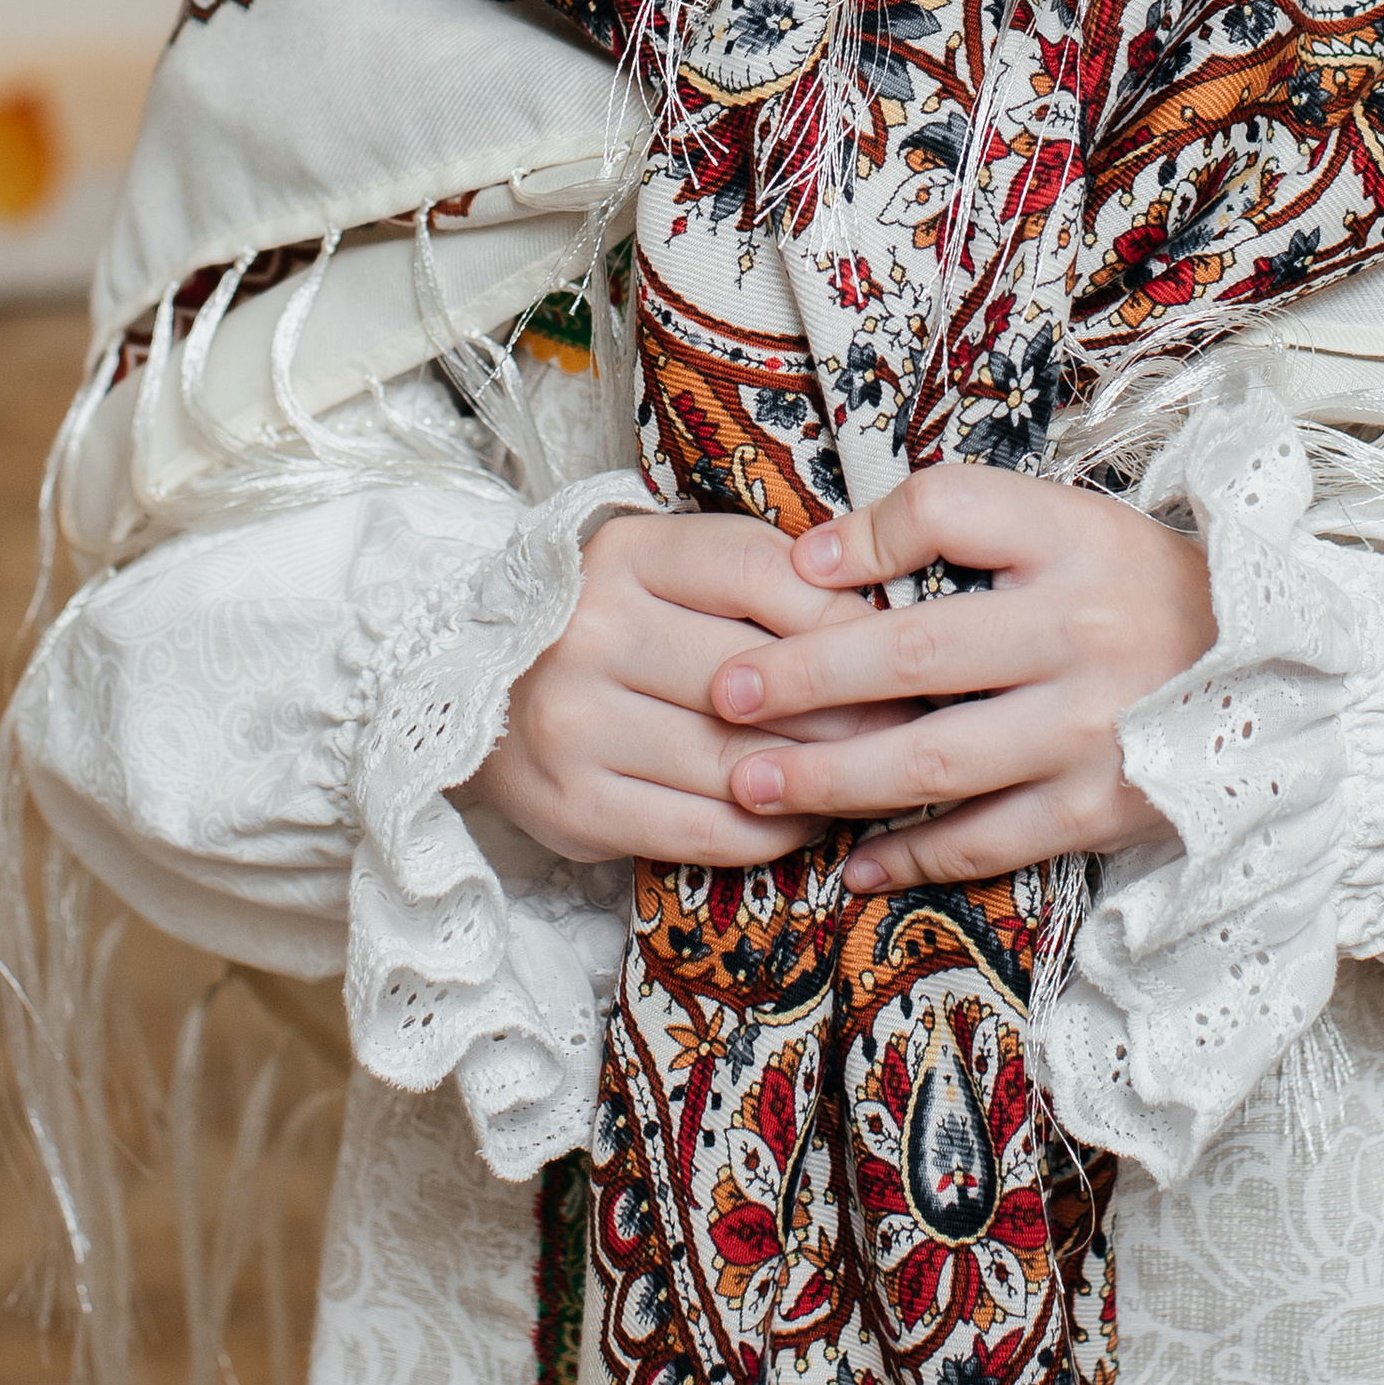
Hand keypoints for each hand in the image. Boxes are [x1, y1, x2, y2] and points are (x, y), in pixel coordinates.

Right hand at [453, 510, 905, 869]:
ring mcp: (576, 725)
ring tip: (875, 773)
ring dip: (825, 778)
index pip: (760, 573)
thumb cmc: (610, 615)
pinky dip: (773, 830)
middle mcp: (589, 633)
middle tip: (917, 722)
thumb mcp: (669, 564)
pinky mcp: (575, 806)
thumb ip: (759, 574)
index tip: (898, 642)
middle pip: (759, 680)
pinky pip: (705, 832)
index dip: (843, 614)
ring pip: (740, 764)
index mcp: (622, 552)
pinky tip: (806, 815)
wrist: (467, 683)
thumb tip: (883, 616)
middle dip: (855, 707)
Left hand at [706, 466, 1215, 893]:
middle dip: (803, 677)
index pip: (949, 511)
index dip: (863, 535)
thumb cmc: (1139, 589)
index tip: (794, 566)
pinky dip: (912, 854)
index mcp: (1074, 540)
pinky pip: (986, 840)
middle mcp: (1082, 632)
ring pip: (934, 761)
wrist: (1274, 678)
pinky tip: (853, 860)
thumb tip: (819, 554)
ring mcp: (1093, 730)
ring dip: (833, 775)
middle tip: (723, 694)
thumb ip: (958, 524)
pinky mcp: (1101, 809)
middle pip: (914, 652)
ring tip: (752, 782)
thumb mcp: (1069, 524)